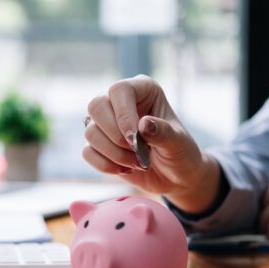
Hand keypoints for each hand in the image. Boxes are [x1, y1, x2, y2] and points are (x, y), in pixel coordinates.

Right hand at [83, 75, 219, 212]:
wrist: (175, 176)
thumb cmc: (181, 153)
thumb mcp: (178, 143)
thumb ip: (163, 132)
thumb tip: (144, 124)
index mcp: (142, 90)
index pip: (119, 90)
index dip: (123, 114)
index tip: (135, 138)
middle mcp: (119, 102)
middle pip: (96, 106)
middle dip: (114, 136)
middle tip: (136, 151)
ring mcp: (105, 123)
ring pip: (90, 132)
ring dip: (114, 154)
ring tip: (138, 163)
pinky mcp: (98, 145)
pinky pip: (87, 152)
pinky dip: (105, 165)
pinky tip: (125, 169)